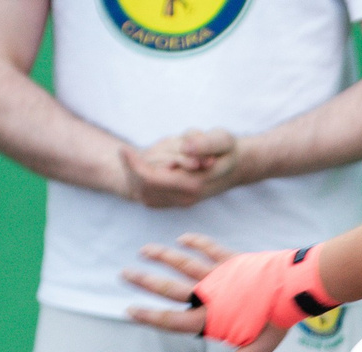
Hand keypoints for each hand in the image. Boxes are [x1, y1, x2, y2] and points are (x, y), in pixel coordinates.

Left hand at [116, 128, 242, 207]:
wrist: (237, 165)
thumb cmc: (227, 149)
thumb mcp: (222, 139)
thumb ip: (205, 143)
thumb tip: (187, 148)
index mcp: (194, 185)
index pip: (153, 180)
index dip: (134, 165)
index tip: (124, 149)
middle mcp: (185, 199)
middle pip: (143, 188)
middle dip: (136, 167)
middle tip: (138, 150)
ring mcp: (179, 203)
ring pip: (142, 191)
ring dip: (140, 172)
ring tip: (154, 157)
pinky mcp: (174, 201)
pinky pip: (146, 192)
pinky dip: (142, 178)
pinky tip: (153, 166)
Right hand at [122, 233, 288, 351]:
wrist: (293, 288)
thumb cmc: (275, 323)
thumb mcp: (256, 351)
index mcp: (211, 317)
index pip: (173, 320)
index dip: (149, 316)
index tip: (129, 311)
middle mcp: (209, 293)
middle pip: (170, 288)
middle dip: (145, 281)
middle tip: (124, 274)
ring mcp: (219, 274)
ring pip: (183, 263)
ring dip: (162, 256)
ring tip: (143, 251)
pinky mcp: (231, 259)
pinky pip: (208, 248)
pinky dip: (195, 242)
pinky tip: (182, 238)